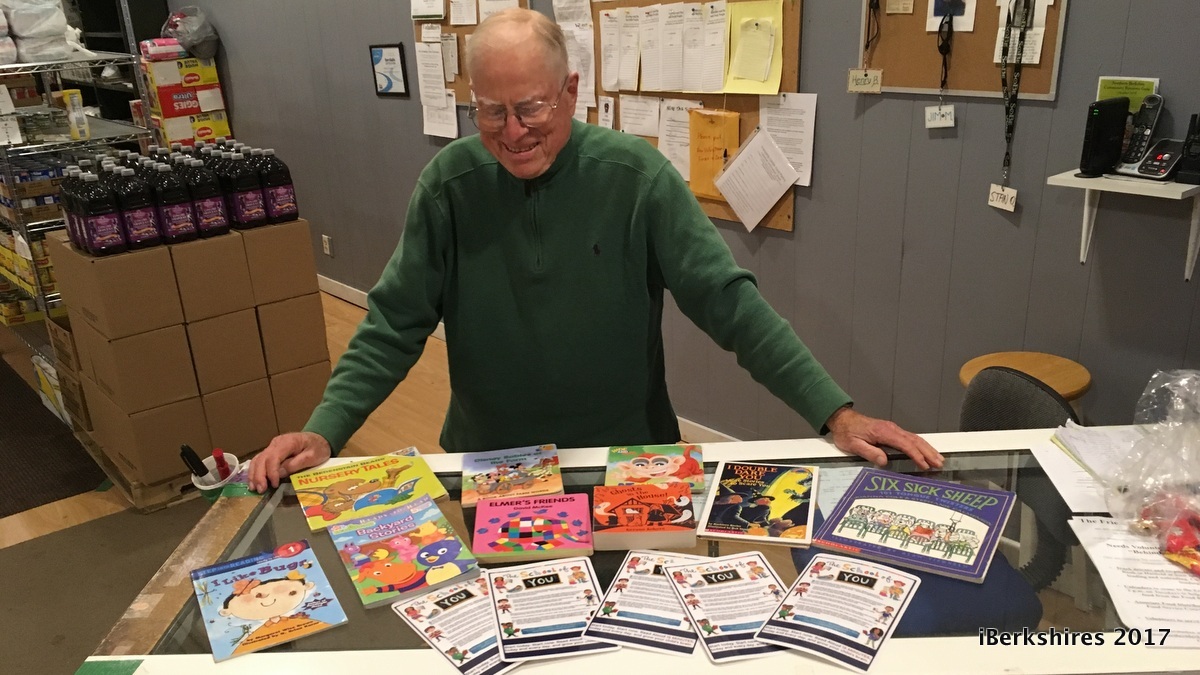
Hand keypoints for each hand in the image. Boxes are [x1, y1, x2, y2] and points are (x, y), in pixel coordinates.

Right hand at [248, 432, 331, 492]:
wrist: (319, 438)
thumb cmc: (318, 447)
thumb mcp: (313, 456)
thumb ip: (296, 464)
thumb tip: (280, 473)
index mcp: (288, 442)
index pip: (274, 457)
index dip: (271, 472)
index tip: (274, 484)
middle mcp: (276, 443)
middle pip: (262, 458)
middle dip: (259, 475)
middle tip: (261, 490)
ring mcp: (272, 446)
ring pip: (257, 459)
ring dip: (254, 474)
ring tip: (254, 488)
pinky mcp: (271, 452)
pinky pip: (259, 460)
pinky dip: (255, 471)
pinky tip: (254, 481)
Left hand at [825, 407, 942, 470]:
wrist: (842, 419)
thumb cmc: (847, 432)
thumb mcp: (853, 445)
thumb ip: (869, 452)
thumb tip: (884, 461)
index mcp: (883, 432)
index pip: (905, 444)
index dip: (916, 455)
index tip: (924, 465)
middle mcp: (891, 429)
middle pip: (915, 440)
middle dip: (928, 452)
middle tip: (939, 463)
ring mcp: (893, 429)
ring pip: (915, 438)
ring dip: (927, 448)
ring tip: (938, 459)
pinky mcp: (892, 431)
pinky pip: (910, 438)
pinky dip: (920, 445)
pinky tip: (926, 451)